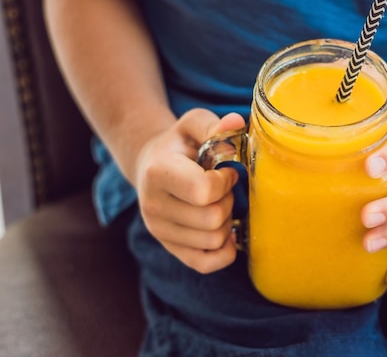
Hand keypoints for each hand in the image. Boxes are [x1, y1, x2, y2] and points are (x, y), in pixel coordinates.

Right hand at [134, 109, 245, 272]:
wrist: (150, 166)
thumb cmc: (179, 144)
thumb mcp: (192, 124)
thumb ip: (213, 125)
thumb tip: (235, 123)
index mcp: (158, 172)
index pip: (204, 191)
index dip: (225, 181)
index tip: (226, 170)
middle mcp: (153, 206)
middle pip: (213, 219)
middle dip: (228, 201)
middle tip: (224, 188)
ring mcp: (160, 231)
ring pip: (214, 241)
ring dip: (227, 222)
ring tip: (218, 203)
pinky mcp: (170, 249)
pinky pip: (206, 264)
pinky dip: (224, 251)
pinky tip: (225, 229)